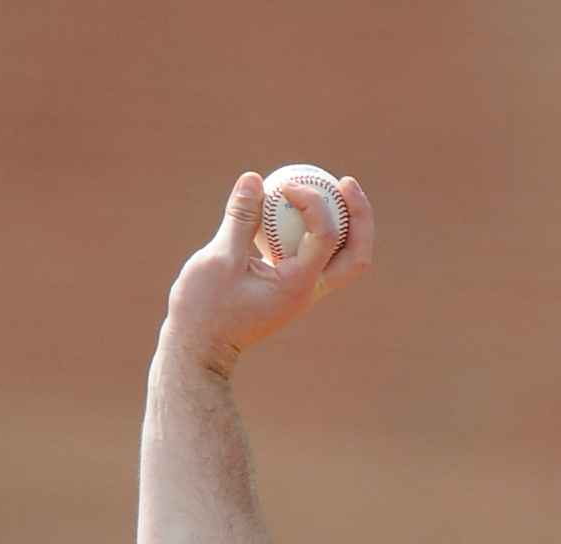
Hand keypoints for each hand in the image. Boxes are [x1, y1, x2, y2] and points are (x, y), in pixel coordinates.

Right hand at [160, 171, 374, 374]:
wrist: (200, 348)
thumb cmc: (204, 309)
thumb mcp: (218, 259)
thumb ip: (240, 219)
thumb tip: (255, 178)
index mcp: (298, 286)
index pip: (327, 237)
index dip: (314, 203)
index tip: (285, 186)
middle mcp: (311, 291)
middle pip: (357, 254)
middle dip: (359, 216)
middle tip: (346, 181)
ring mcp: (305, 292)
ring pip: (344, 257)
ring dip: (346, 223)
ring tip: (334, 187)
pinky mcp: (293, 288)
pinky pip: (317, 255)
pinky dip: (316, 230)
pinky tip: (297, 205)